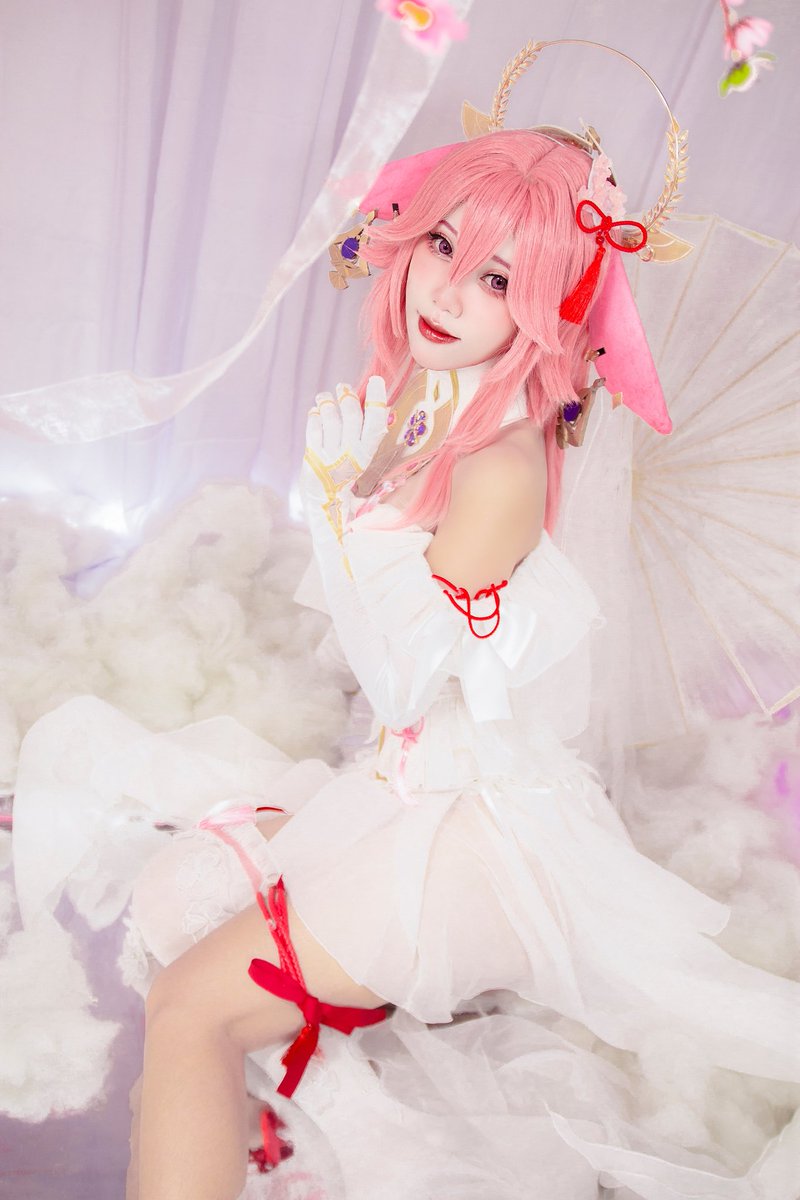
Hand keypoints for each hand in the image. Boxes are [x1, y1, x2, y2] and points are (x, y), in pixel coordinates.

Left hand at [303, 376, 386, 501]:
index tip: (375, 381)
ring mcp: (331, 454)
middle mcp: (351, 453)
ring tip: (325, 398)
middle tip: (342, 388)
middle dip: (347, 395)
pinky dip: (314, 415)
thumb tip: (368, 397)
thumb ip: (366, 428)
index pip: (376, 421)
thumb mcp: (362, 452)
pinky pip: (314, 427)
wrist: (326, 496)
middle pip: (352, 415)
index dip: (377, 398)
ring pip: (331, 417)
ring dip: (327, 402)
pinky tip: (316, 412)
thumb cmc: (345, 467)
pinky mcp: (313, 455)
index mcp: (367, 450)